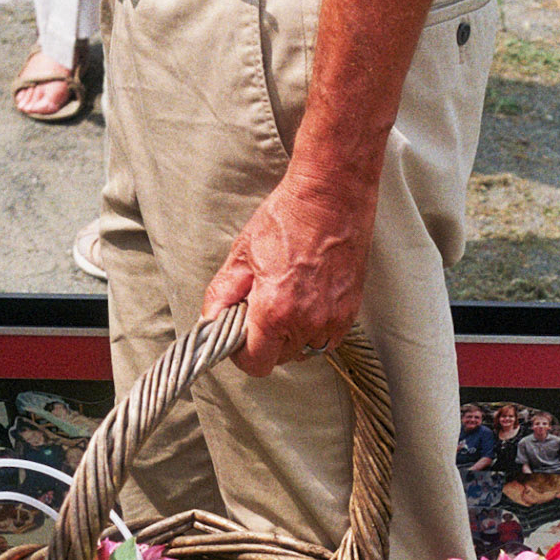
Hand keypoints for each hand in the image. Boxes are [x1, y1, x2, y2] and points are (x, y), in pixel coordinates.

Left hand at [200, 165, 377, 377]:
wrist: (332, 196)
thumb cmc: (287, 218)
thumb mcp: (242, 254)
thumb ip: (221, 294)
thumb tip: (210, 320)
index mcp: (275, 310)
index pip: (256, 364)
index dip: (243, 355)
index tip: (240, 338)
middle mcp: (306, 321)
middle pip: (279, 358)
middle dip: (266, 341)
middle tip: (262, 309)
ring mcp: (332, 319)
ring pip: (304, 351)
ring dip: (292, 337)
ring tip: (287, 301)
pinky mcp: (350, 311)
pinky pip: (327, 338)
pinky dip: (315, 328)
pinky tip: (307, 300)